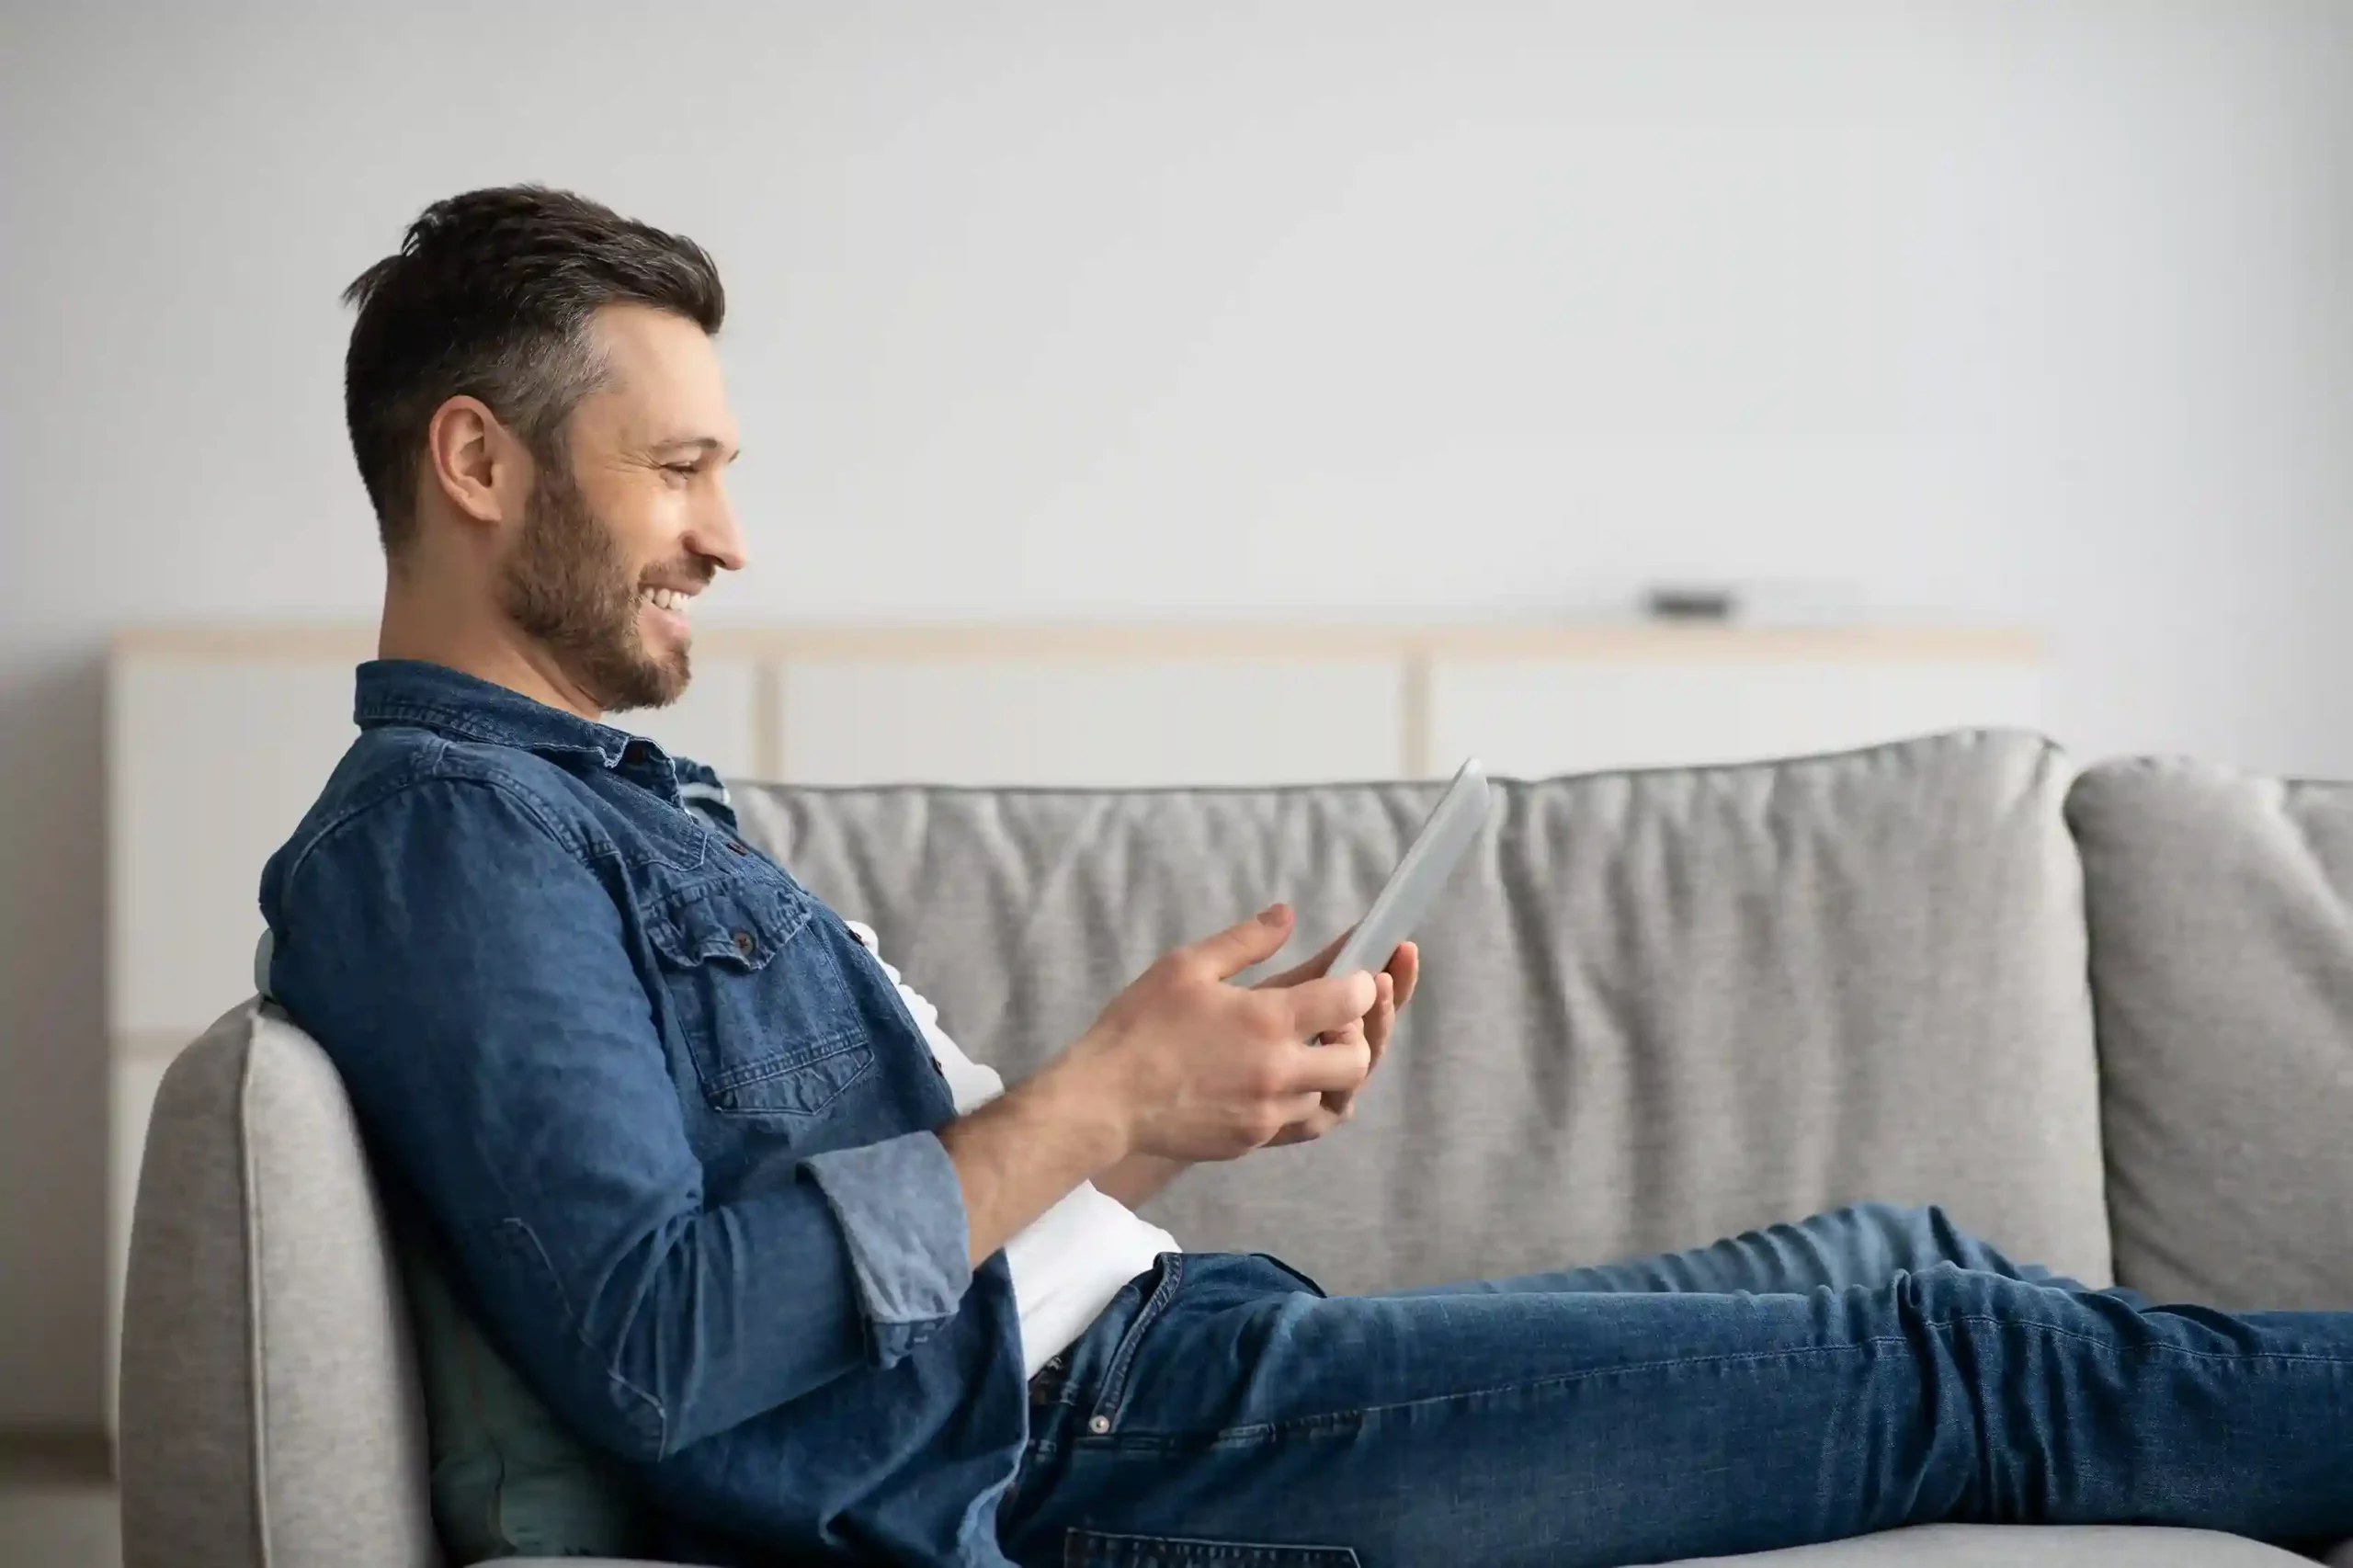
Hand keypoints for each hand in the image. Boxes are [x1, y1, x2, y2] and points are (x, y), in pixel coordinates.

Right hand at [1068, 904, 1377, 1164]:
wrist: (1103, 1100)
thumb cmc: (1140, 1027)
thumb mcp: (1187, 966)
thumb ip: (1245, 939)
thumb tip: (1286, 915)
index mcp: (1269, 1020)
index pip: (1351, 1000)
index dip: (1359, 984)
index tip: (1350, 979)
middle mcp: (1279, 1071)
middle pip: (1358, 1060)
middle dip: (1355, 1038)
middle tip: (1329, 1023)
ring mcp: (1268, 1113)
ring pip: (1332, 1098)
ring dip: (1325, 1073)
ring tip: (1294, 1052)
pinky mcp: (1252, 1141)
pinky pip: (1299, 1126)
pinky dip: (1299, 1103)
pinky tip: (1272, 1083)